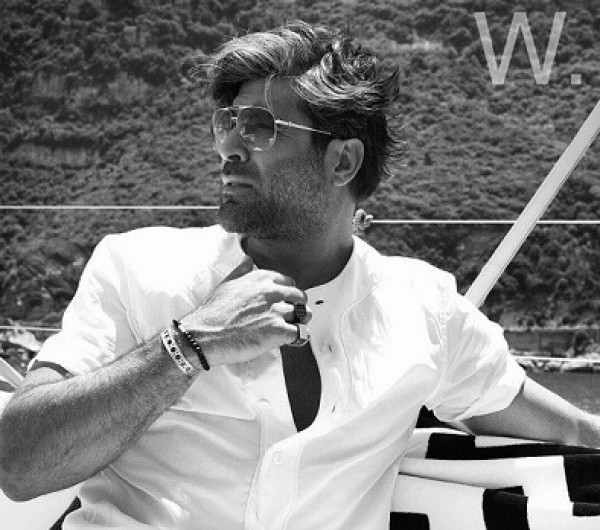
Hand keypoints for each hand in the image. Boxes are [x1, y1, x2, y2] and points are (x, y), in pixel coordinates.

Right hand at [180, 256, 311, 366]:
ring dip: (299, 322)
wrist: (204, 335)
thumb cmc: (213, 312)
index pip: (288, 281)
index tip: (285, 300)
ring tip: (292, 328)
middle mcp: (271, 292)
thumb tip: (249, 260)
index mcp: (261, 279)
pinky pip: (301, 333)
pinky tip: (293, 340)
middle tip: (293, 315)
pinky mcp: (278, 331)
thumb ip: (242, 271)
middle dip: (298, 306)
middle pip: (299, 297)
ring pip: (302, 314)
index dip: (288, 292)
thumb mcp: (226, 284)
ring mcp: (276, 311)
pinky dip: (299, 338)